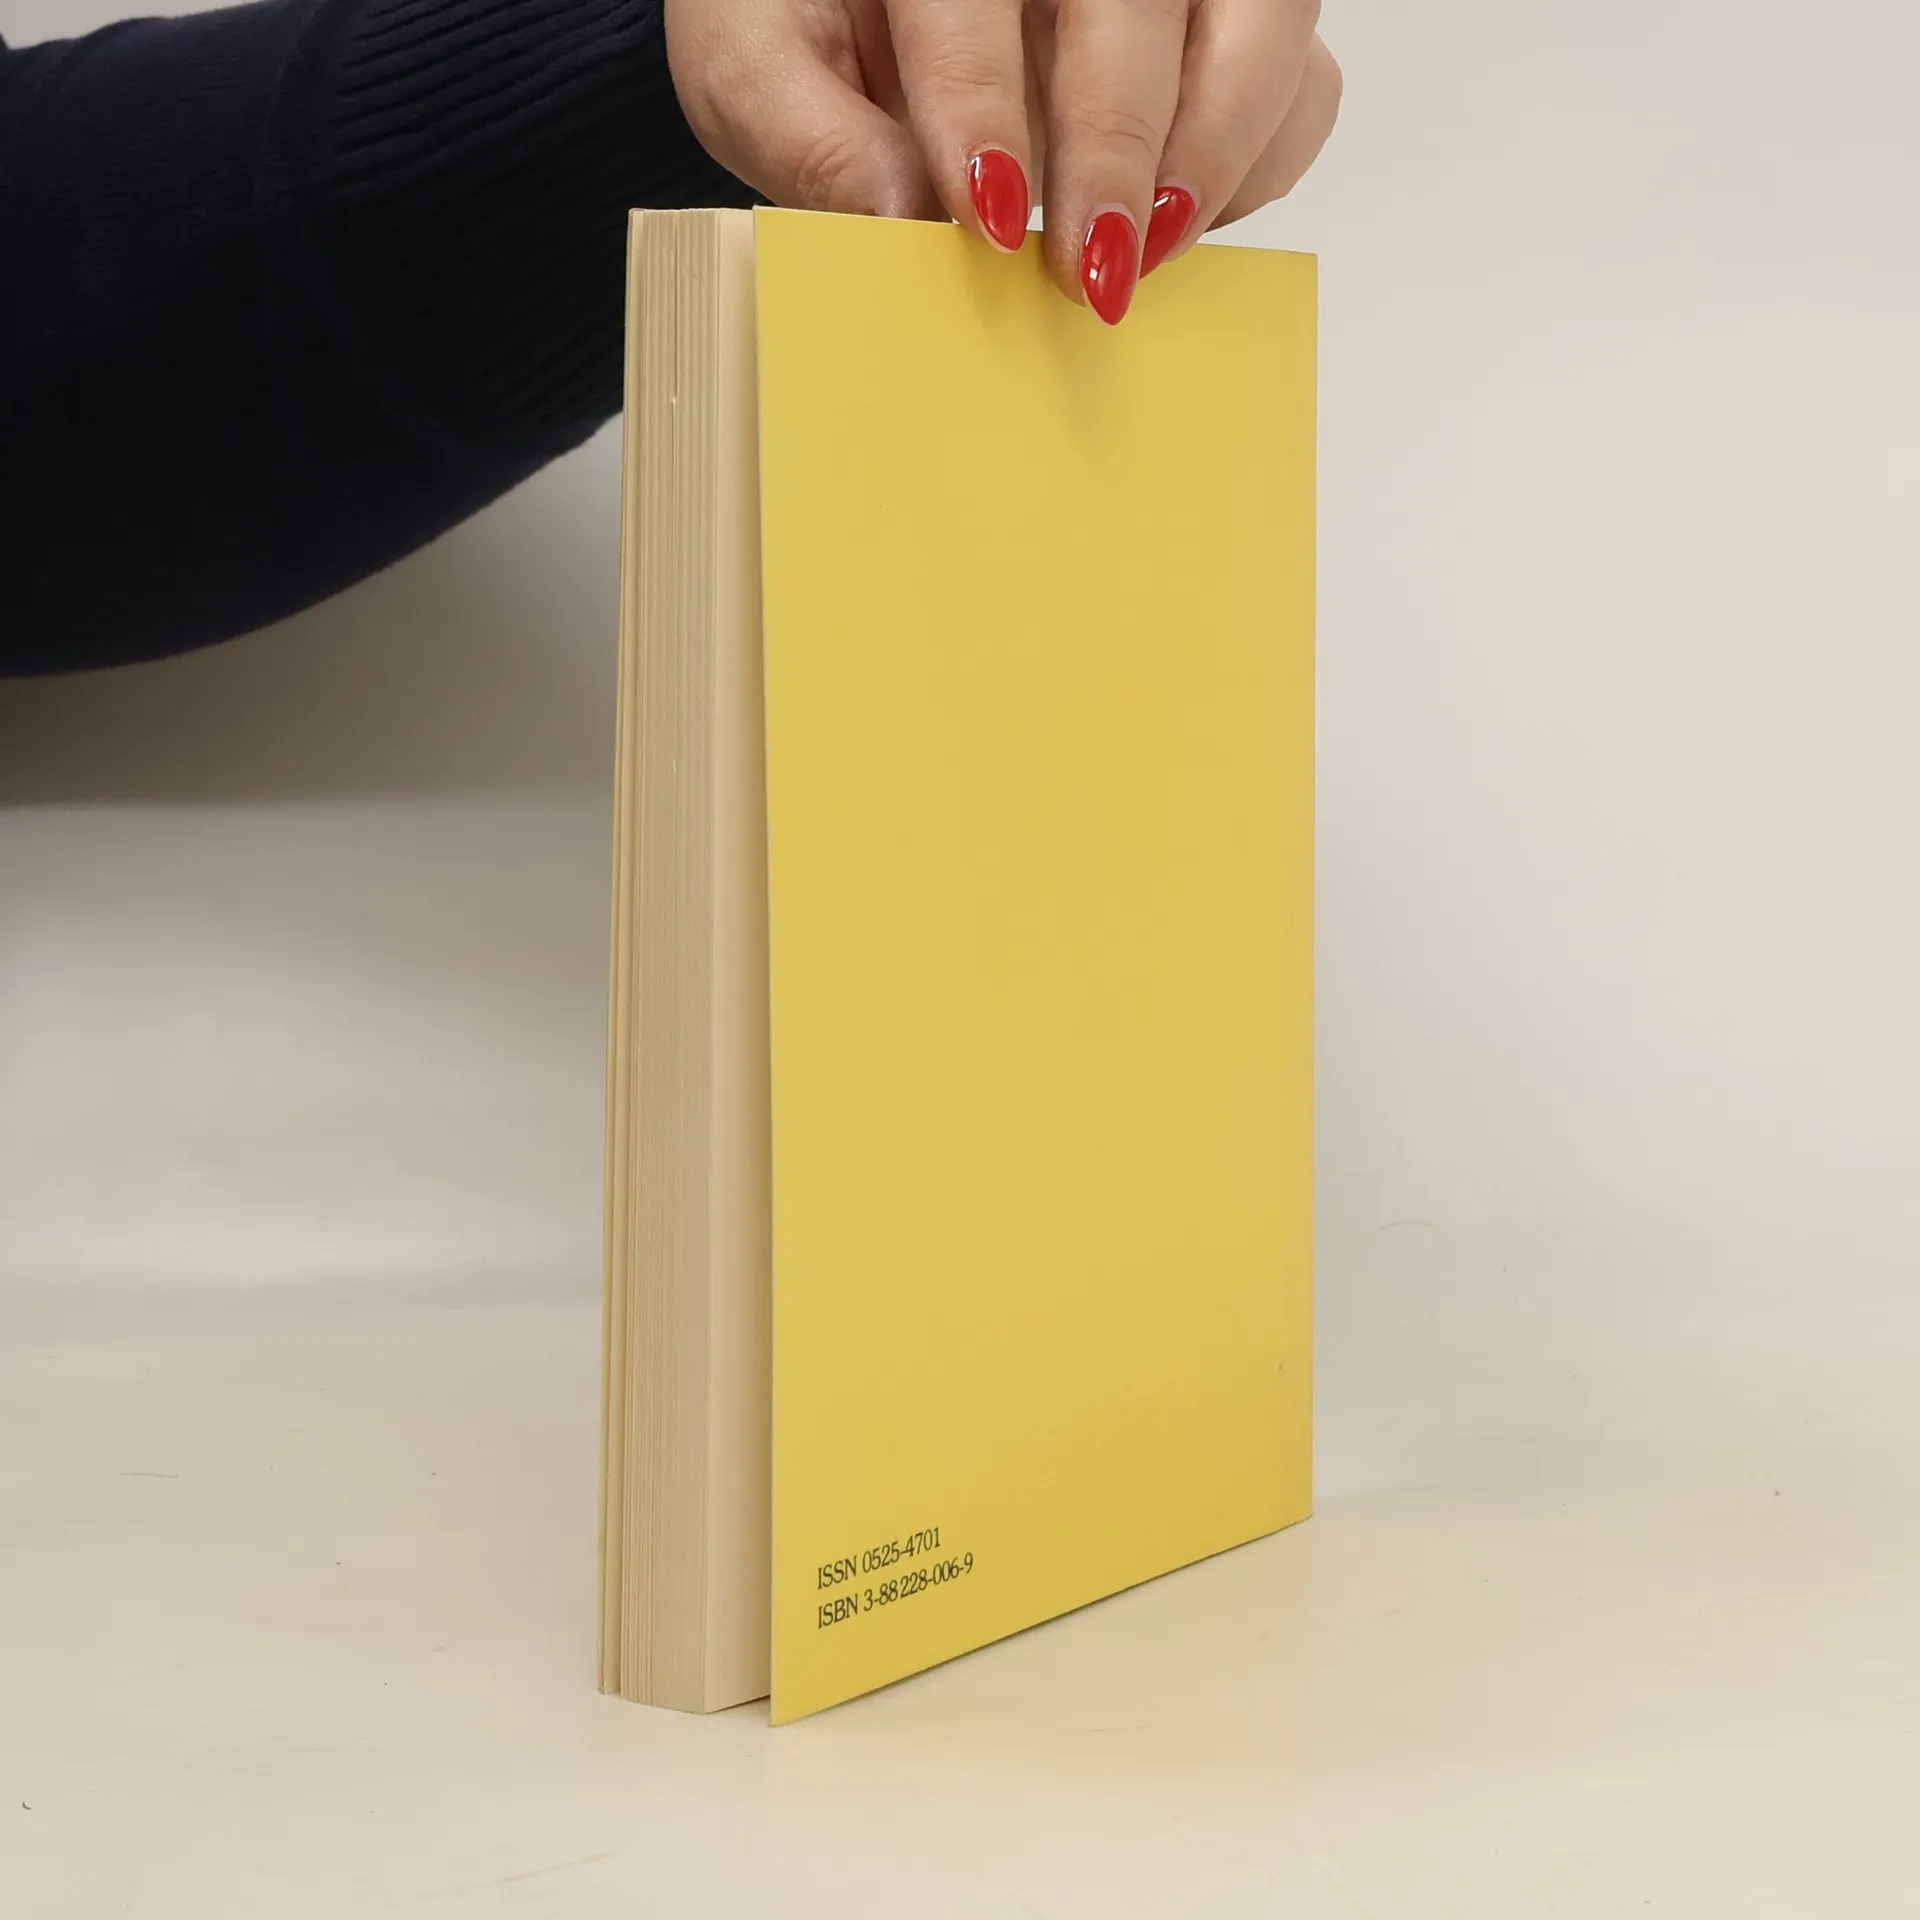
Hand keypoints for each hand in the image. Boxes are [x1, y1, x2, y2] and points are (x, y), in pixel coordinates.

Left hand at [665, 0, 1340, 322]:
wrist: (853, 10)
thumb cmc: (805, 22)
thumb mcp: (754, 66)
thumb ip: (807, 136)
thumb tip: (897, 221)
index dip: (989, 105)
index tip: (990, 221)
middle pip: (1140, 1)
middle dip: (1121, 144)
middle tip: (1090, 268)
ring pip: (1261, 15)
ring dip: (1222, 142)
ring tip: (1154, 250)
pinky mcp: (1221, 20)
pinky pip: (1299, 75)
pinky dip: (1264, 156)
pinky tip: (1185, 225)